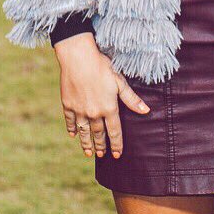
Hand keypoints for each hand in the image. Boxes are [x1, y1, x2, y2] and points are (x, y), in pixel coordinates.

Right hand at [54, 32, 149, 158]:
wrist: (78, 58)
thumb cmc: (101, 66)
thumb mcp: (119, 81)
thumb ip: (131, 99)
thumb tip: (146, 111)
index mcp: (108, 108)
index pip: (114, 131)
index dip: (117, 144)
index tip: (118, 155)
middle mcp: (94, 113)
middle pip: (98, 134)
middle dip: (101, 145)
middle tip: (102, 155)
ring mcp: (79, 110)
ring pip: (84, 131)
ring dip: (86, 143)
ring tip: (89, 153)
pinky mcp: (68, 105)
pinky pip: (70, 121)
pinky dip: (72, 129)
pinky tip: (73, 134)